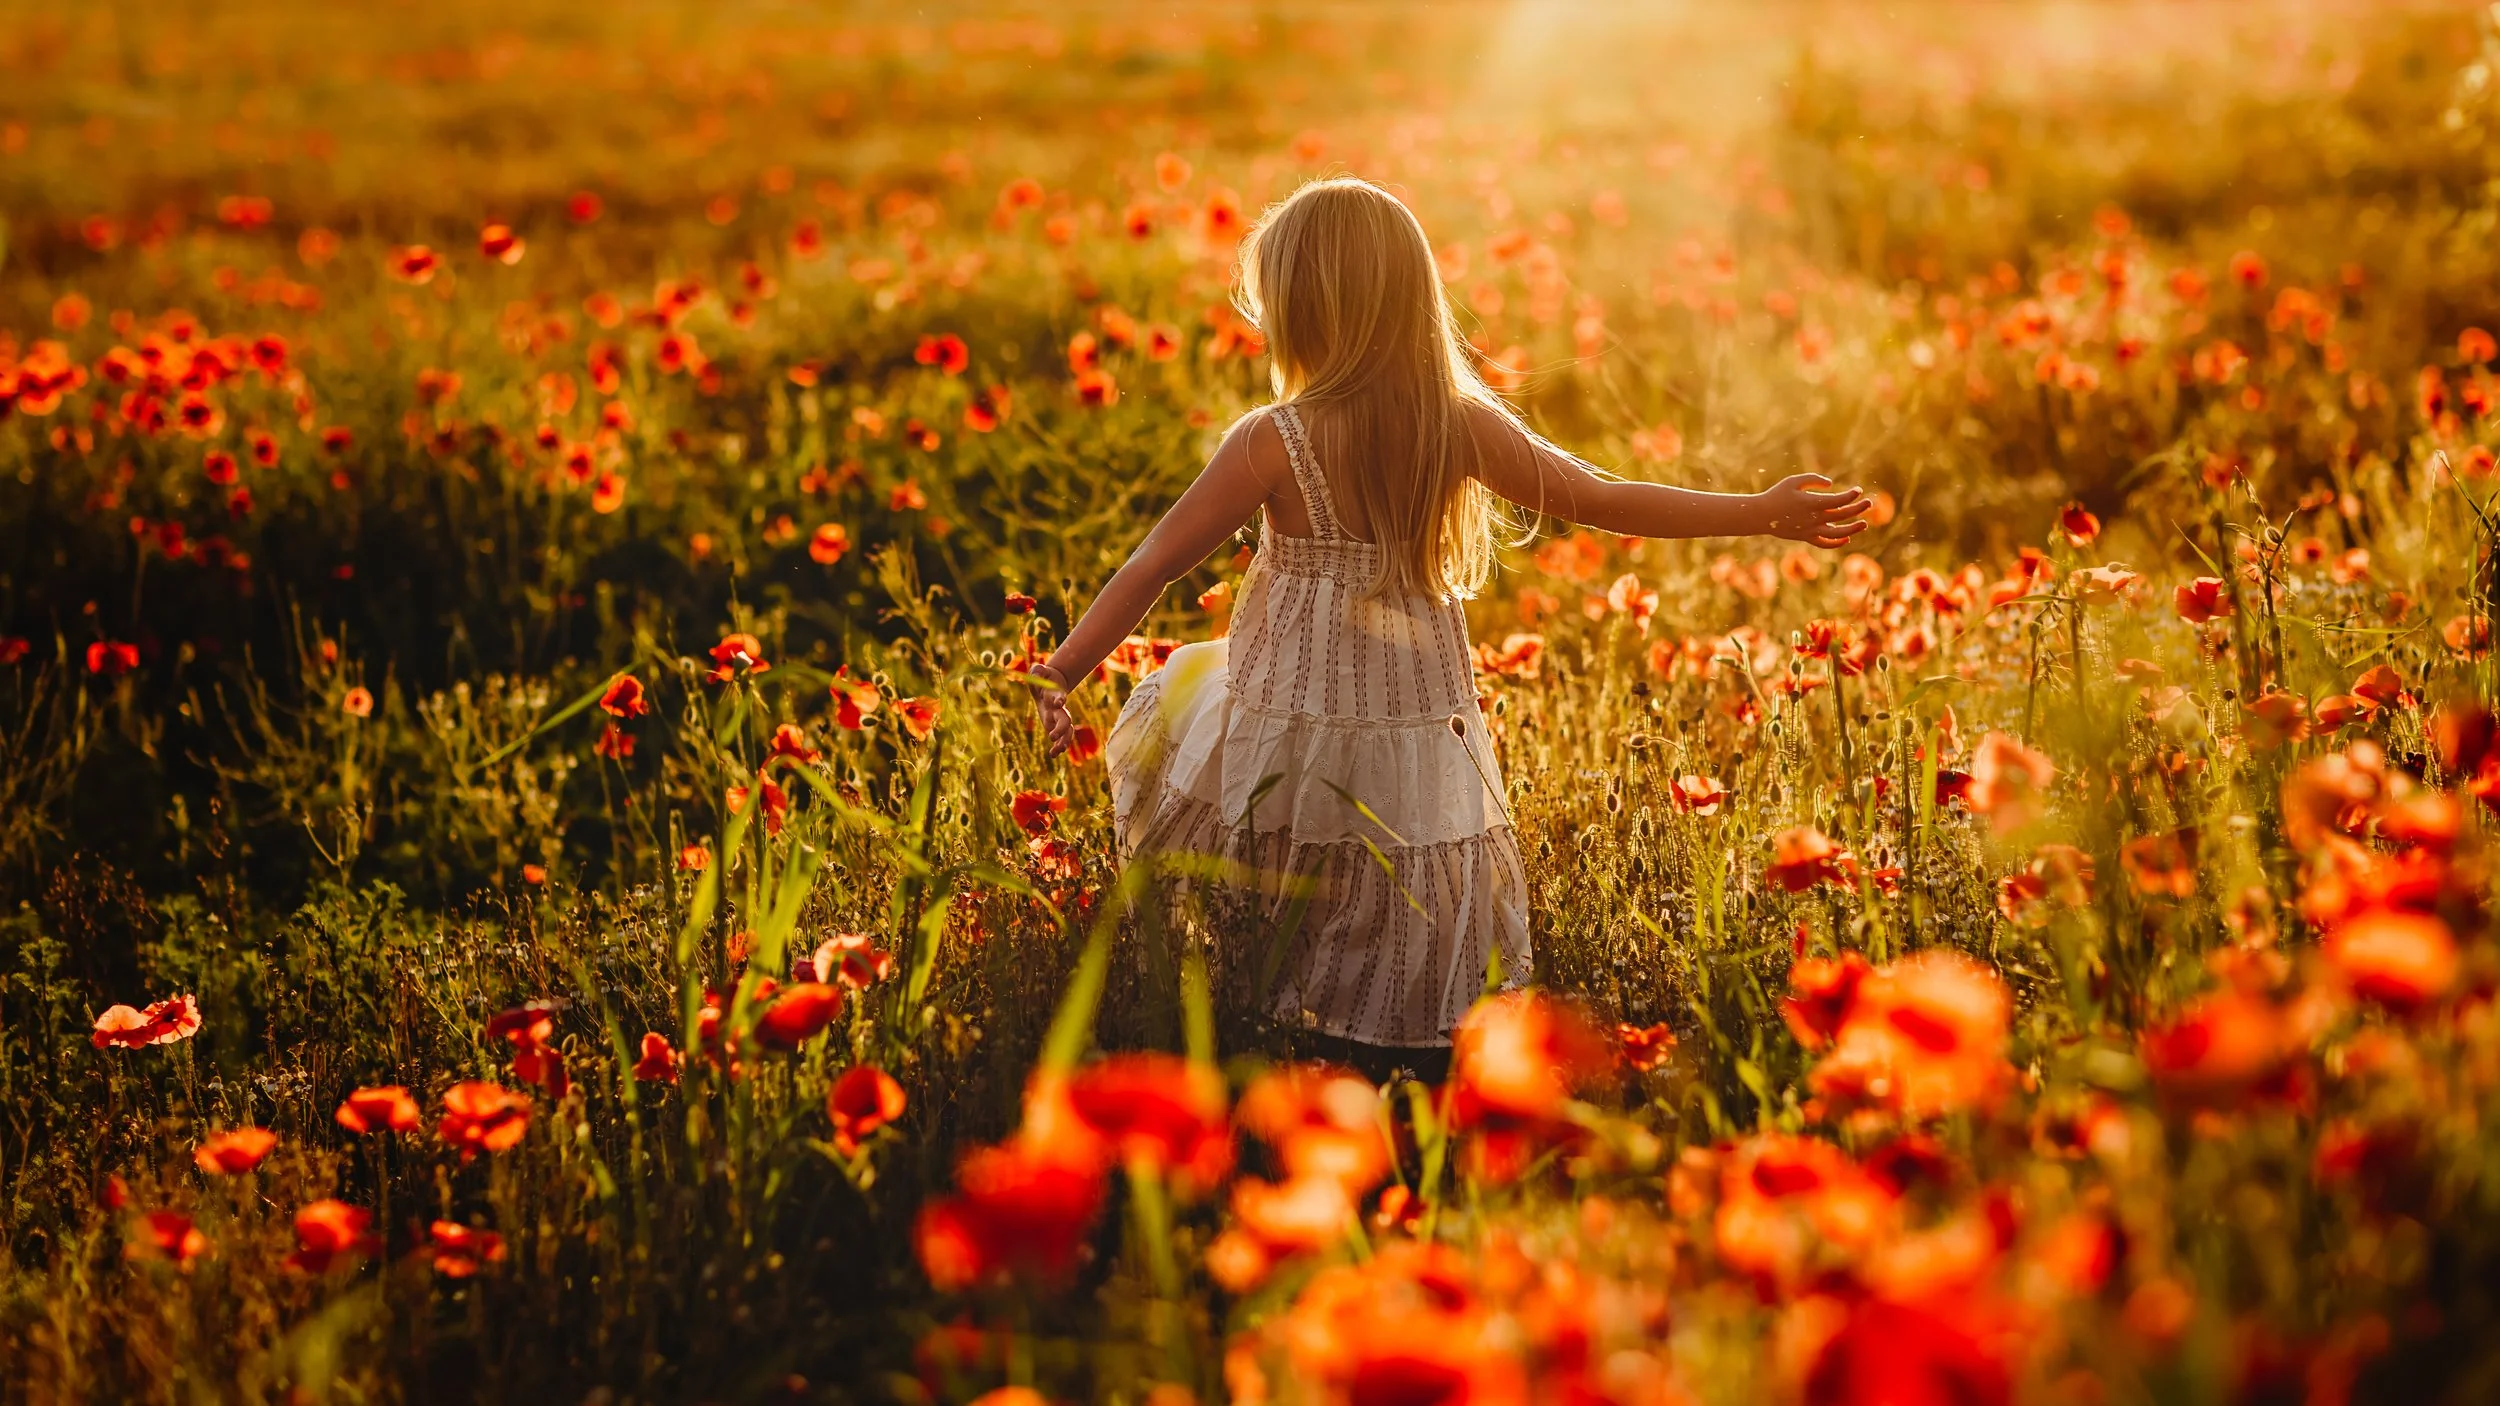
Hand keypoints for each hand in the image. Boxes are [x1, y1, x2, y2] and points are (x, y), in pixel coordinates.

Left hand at [1030, 663, 1075, 757]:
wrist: (1053, 684)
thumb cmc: (1044, 678)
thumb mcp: (1039, 672)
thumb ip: (1038, 671)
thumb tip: (1038, 670)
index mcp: (1054, 695)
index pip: (1058, 697)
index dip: (1058, 698)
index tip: (1059, 701)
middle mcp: (1059, 708)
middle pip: (1065, 719)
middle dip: (1061, 728)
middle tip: (1053, 736)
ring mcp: (1058, 718)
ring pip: (1066, 732)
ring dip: (1062, 742)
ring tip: (1055, 752)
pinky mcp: (1055, 725)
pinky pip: (1060, 738)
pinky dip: (1058, 746)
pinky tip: (1053, 754)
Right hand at [1755, 474, 1870, 547]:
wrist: (1761, 515)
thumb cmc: (1777, 494)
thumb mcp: (1793, 481)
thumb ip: (1813, 479)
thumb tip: (1831, 485)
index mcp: (1812, 503)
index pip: (1839, 500)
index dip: (1851, 495)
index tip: (1858, 491)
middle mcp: (1814, 518)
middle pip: (1842, 515)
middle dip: (1858, 508)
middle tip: (1870, 503)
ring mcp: (1811, 530)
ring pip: (1838, 533)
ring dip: (1853, 529)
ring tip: (1864, 524)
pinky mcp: (1806, 538)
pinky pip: (1825, 544)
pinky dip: (1837, 543)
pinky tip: (1846, 538)